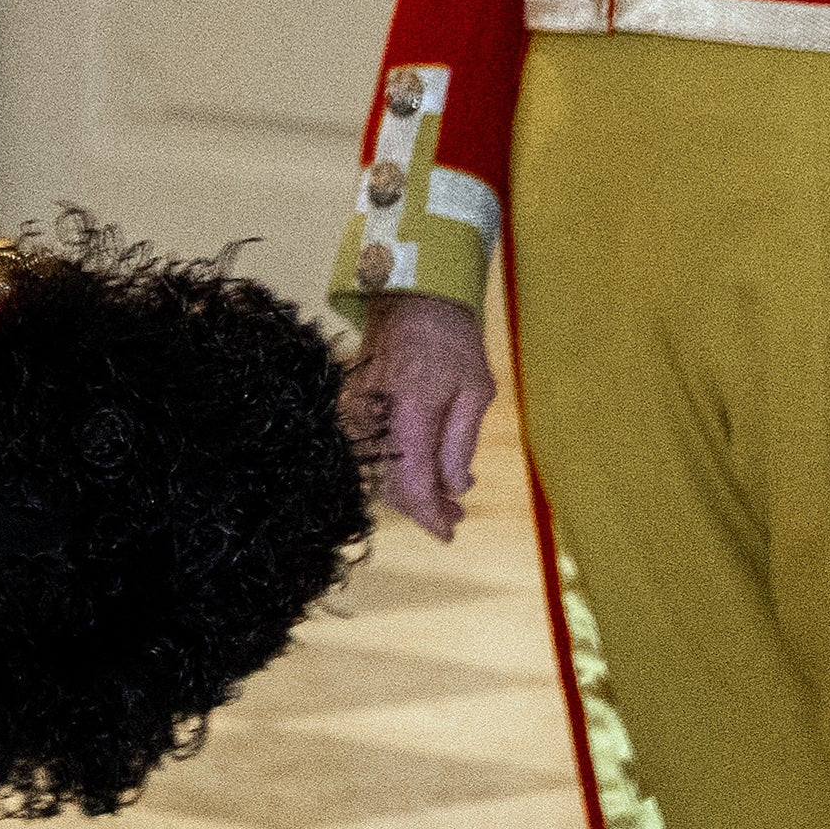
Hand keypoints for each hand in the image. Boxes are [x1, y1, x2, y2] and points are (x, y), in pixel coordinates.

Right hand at [352, 290, 497, 544]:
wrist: (412, 296)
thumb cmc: (452, 339)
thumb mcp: (476, 390)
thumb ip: (460, 443)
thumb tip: (455, 488)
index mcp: (409, 414)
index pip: (412, 483)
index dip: (429, 515)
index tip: (449, 533)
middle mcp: (374, 417)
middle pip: (390, 484)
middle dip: (423, 507)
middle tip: (455, 516)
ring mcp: (358, 411)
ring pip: (378, 469)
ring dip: (409, 488)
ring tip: (443, 496)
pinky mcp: (353, 404)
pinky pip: (372, 449)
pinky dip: (394, 466)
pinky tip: (420, 467)